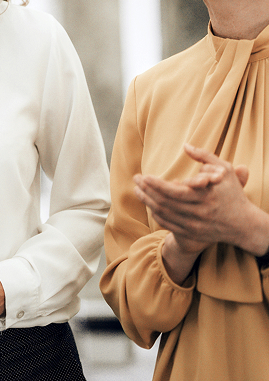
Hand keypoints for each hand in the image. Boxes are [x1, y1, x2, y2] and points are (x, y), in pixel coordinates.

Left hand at [133, 143, 257, 254]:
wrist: (244, 225)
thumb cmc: (232, 194)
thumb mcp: (224, 171)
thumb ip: (205, 156)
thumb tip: (186, 145)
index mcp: (205, 197)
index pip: (173, 191)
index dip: (156, 184)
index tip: (144, 175)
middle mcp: (198, 213)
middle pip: (164, 202)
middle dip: (146, 190)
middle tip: (136, 179)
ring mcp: (194, 226)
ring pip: (163, 213)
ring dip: (147, 201)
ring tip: (137, 189)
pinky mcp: (191, 234)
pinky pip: (167, 224)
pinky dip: (155, 213)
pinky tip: (149, 203)